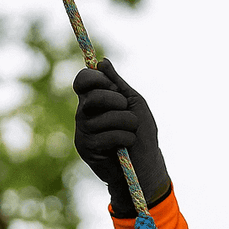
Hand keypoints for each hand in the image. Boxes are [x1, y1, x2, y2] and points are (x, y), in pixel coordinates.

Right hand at [73, 59, 169, 216]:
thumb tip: (102, 61)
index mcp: (94, 100)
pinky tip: (125, 146)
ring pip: (104, 117)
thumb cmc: (142, 135)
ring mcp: (83, 131)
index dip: (95, 79)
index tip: (112, 85)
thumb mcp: (134, 104)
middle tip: (126, 110)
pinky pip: (107, 135)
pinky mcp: (86, 148)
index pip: (83, 81)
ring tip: (132, 133)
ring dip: (127, 123)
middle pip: (92, 96)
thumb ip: (118, 84)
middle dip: (116, 101)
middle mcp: (84, 114)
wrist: (145, 167)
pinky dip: (124, 138)